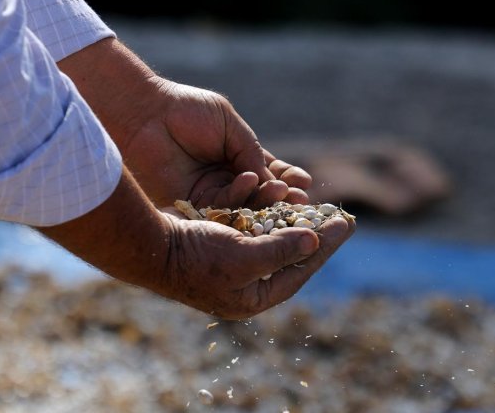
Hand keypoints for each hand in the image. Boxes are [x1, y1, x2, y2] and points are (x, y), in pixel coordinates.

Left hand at [121, 80, 312, 208]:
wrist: (145, 115)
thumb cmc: (186, 111)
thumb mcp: (229, 126)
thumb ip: (251, 151)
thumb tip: (273, 179)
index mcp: (235, 158)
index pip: (267, 174)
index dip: (286, 180)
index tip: (305, 184)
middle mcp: (224, 180)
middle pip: (258, 196)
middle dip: (281, 197)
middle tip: (300, 200)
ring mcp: (208, 195)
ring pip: (242, 204)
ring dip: (264, 198)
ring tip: (281, 192)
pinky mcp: (190, 205)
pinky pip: (220, 208)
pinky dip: (237, 197)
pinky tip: (251, 183)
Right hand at [159, 209, 353, 318]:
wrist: (149, 245)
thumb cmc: (195, 257)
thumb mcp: (244, 258)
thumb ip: (281, 251)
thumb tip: (314, 241)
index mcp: (250, 297)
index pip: (298, 271)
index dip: (323, 247)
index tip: (345, 223)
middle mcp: (241, 283)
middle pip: (287, 256)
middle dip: (312, 234)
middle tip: (338, 214)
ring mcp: (228, 263)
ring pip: (269, 240)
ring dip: (291, 221)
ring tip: (314, 204)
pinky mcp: (215, 242)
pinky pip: (249, 228)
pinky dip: (264, 212)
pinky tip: (279, 197)